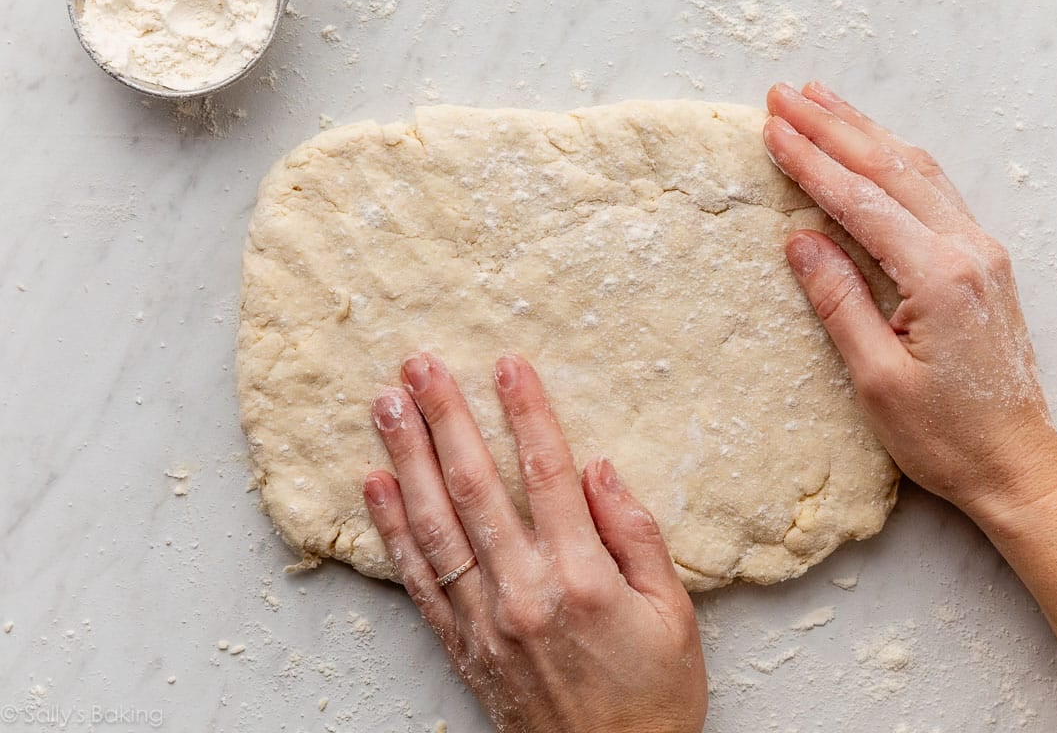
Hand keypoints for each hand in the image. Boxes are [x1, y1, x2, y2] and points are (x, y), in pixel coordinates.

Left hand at [362, 353, 705, 732]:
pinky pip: (419, 578)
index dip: (526, 413)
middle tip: (420, 365)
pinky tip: (375, 485)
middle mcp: (522, 592)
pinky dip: (392, 529)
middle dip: (445, 418)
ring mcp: (483, 619)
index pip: (546, 475)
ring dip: (407, 459)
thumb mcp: (674, 615)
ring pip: (435, 524)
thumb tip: (597, 470)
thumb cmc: (653, 698)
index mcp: (582, 579)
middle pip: (475, 487)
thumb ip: (637, 536)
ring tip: (385, 405)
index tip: (508, 365)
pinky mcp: (461, 644)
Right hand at [762, 81, 1056, 526]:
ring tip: (820, 100)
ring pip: (917, 170)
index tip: (772, 128)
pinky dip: (895, 159)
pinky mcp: (982, 262)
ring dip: (866, 131)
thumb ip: (840, 301)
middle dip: (833, 126)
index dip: (812, 162)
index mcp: (940, 276)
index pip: (862, 202)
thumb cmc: (946, 436)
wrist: (1017, 462)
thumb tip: (800, 240)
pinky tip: (874, 146)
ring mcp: (981, 251)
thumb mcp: (878, 379)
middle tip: (784, 94)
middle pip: (891, 168)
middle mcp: (967, 250)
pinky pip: (934, 191)